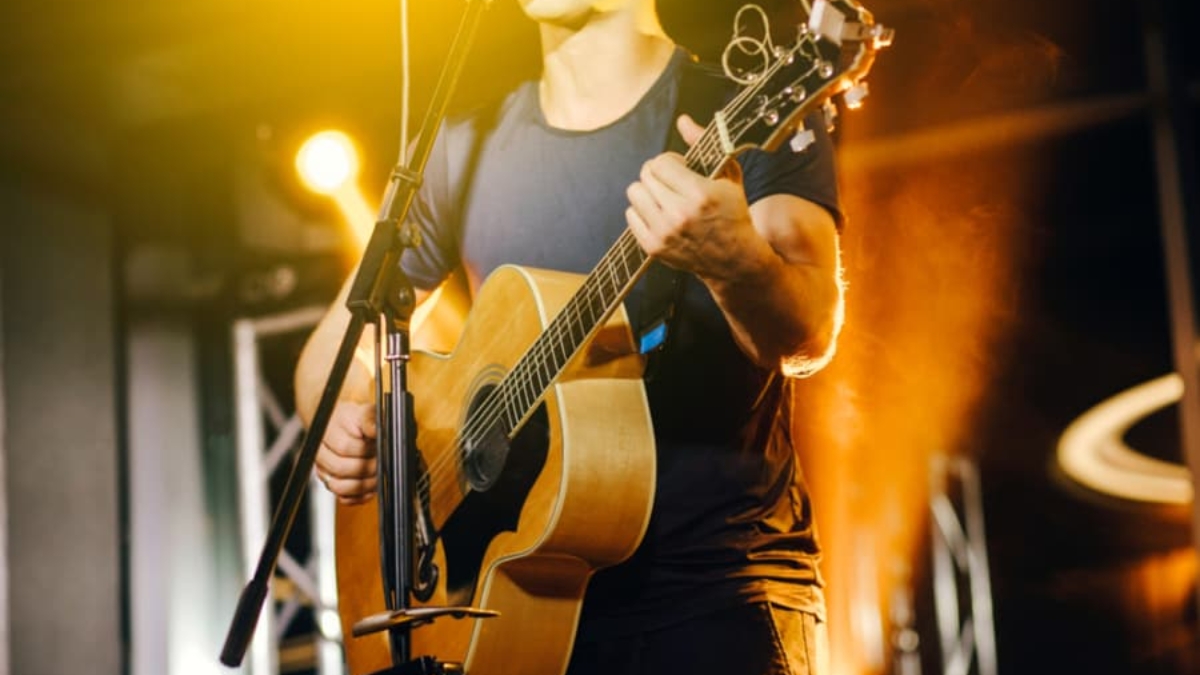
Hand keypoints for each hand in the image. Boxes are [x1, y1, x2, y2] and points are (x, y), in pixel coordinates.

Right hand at [313, 401, 377, 504]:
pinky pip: (344, 498)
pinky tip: (371, 487)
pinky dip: (360, 496)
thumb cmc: (356, 420)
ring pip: (339, 487)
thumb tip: (374, 430)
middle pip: (340, 469)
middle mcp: (321, 453)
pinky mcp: (332, 484)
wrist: (346, 427)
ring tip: (377, 475)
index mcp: (327, 433)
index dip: (365, 450)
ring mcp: (324, 471)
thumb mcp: (365, 412)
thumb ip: (369, 419)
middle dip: (367, 467)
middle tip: (380, 462)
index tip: (377, 446)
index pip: (344, 447)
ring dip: (364, 484)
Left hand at [625, 114, 759, 280]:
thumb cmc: (733, 213)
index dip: (670, 161)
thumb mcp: (729, 176)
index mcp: (700, 194)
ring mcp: (664, 233)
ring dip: (648, 191)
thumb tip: (682, 120)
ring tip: (665, 197)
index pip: (660, 163)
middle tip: (672, 182)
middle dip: (658, 174)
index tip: (681, 169)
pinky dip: (642, 211)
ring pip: (634, 193)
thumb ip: (703, 144)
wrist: (733, 259)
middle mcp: (679, 214)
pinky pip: (630, 215)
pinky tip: (659, 213)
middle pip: (645, 175)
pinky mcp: (654, 247)